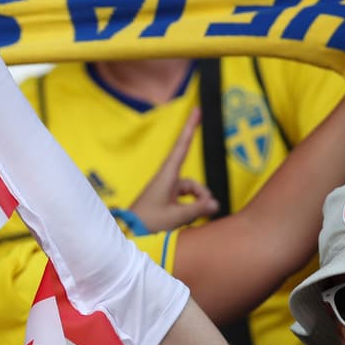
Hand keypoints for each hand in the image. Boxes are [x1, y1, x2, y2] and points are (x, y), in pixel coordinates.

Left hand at [128, 108, 217, 232]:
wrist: (129, 234)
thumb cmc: (148, 222)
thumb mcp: (177, 216)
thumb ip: (199, 209)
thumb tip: (215, 203)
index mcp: (167, 175)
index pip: (182, 146)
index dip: (190, 128)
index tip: (197, 110)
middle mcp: (168, 180)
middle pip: (194, 183)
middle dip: (202, 195)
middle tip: (206, 210)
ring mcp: (167, 191)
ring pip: (193, 194)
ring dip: (197, 206)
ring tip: (191, 220)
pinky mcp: (166, 201)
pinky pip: (186, 201)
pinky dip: (191, 210)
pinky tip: (189, 222)